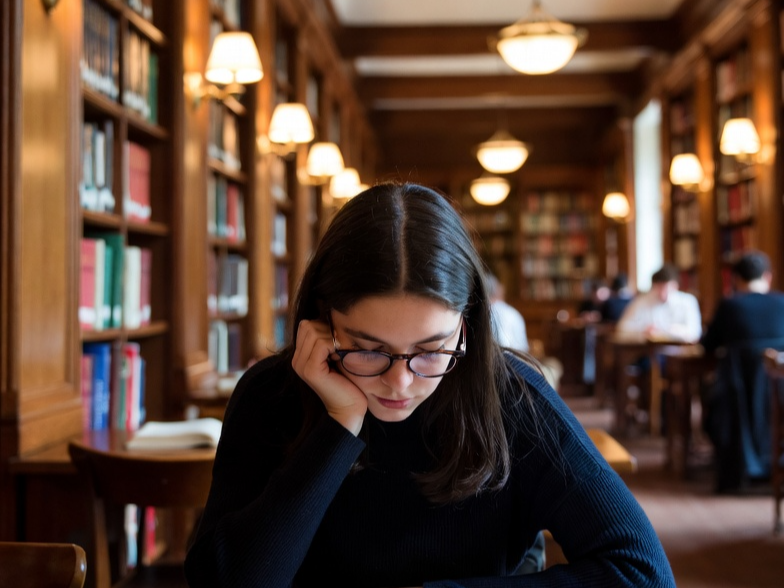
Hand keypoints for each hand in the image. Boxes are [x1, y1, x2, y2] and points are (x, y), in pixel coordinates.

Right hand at [292, 319, 367, 434]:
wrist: (350, 409)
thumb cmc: (349, 382)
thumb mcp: (337, 356)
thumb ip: (330, 340)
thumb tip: (332, 315)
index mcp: (301, 355)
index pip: (307, 324)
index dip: (325, 327)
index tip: (341, 341)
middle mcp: (297, 359)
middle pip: (309, 325)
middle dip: (329, 330)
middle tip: (343, 347)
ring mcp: (301, 365)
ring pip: (314, 331)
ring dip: (334, 337)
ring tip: (343, 353)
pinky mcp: (310, 370)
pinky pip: (322, 343)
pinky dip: (335, 345)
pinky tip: (343, 357)